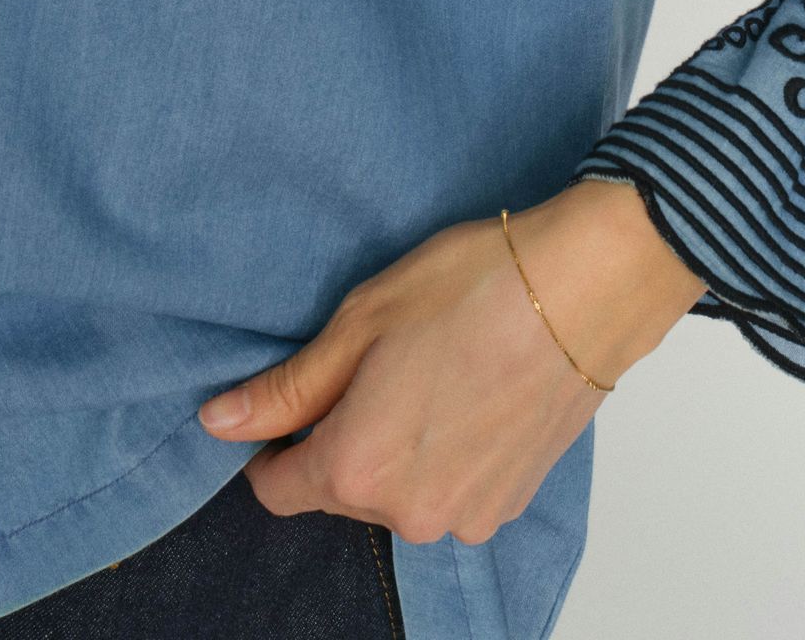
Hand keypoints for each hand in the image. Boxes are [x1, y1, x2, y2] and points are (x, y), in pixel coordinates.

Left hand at [196, 179, 703, 547]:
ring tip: (426, 371)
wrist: (585, 289)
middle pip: (337, 492)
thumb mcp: (361, 320)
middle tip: (371, 362)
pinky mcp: (507, 504)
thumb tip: (220, 422)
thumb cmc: (474, 288)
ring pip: (396, 493)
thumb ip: (288, 387)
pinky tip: (464, 391)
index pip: (276, 490)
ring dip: (395, 448)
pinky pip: (448, 492)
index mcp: (357, 468)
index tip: (290, 401)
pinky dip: (444, 455)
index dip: (270, 443)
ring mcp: (465, 516)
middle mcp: (409, 513)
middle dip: (338, 437)